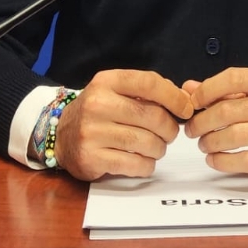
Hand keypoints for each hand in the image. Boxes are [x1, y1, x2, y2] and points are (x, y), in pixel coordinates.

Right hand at [52, 69, 194, 180]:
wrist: (61, 136)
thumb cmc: (99, 112)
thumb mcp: (116, 92)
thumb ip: (147, 91)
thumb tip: (184, 99)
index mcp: (107, 82)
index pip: (149, 83)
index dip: (175, 97)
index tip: (186, 109)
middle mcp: (98, 104)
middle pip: (153, 116)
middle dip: (170, 129)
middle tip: (169, 134)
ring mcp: (92, 132)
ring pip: (147, 143)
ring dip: (160, 148)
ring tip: (155, 147)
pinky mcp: (92, 158)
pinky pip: (136, 165)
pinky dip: (147, 165)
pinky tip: (143, 161)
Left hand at [183, 68, 247, 179]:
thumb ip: (224, 91)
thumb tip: (188, 88)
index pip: (234, 77)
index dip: (207, 90)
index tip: (193, 103)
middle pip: (230, 110)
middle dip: (203, 121)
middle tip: (192, 130)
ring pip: (236, 136)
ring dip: (211, 142)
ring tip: (203, 145)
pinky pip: (247, 160)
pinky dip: (224, 161)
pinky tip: (214, 160)